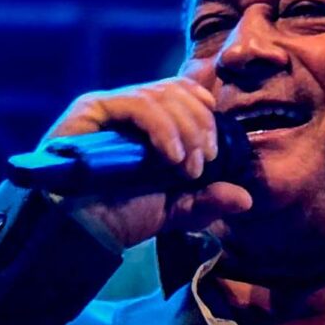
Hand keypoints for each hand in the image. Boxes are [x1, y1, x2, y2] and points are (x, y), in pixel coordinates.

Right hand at [42, 79, 253, 252]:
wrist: (79, 233)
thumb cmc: (117, 218)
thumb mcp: (171, 209)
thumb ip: (205, 200)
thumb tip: (245, 199)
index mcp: (143, 123)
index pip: (179, 91)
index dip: (203, 108)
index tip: (214, 146)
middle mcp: (124, 108)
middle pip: (175, 91)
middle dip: (200, 126)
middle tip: (204, 162)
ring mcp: (106, 106)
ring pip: (159, 95)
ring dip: (186, 130)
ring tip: (188, 167)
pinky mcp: (89, 111)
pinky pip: (136, 104)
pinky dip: (162, 128)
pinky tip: (172, 156)